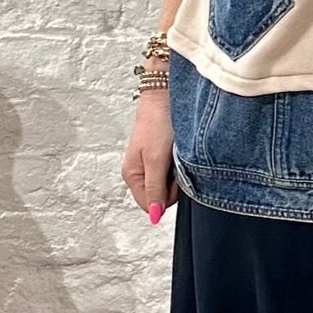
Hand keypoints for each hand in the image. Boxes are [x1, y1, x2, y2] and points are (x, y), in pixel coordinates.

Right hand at [122, 88, 179, 223]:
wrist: (164, 96)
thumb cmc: (157, 123)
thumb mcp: (156, 159)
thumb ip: (155, 188)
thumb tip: (154, 215)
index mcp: (132, 175)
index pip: (150, 205)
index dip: (166, 196)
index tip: (172, 178)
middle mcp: (140, 173)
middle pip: (161, 196)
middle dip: (173, 184)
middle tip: (174, 162)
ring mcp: (151, 165)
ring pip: (169, 185)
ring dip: (178, 173)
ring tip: (176, 154)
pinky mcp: (162, 157)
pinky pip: (174, 172)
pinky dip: (180, 165)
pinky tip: (178, 151)